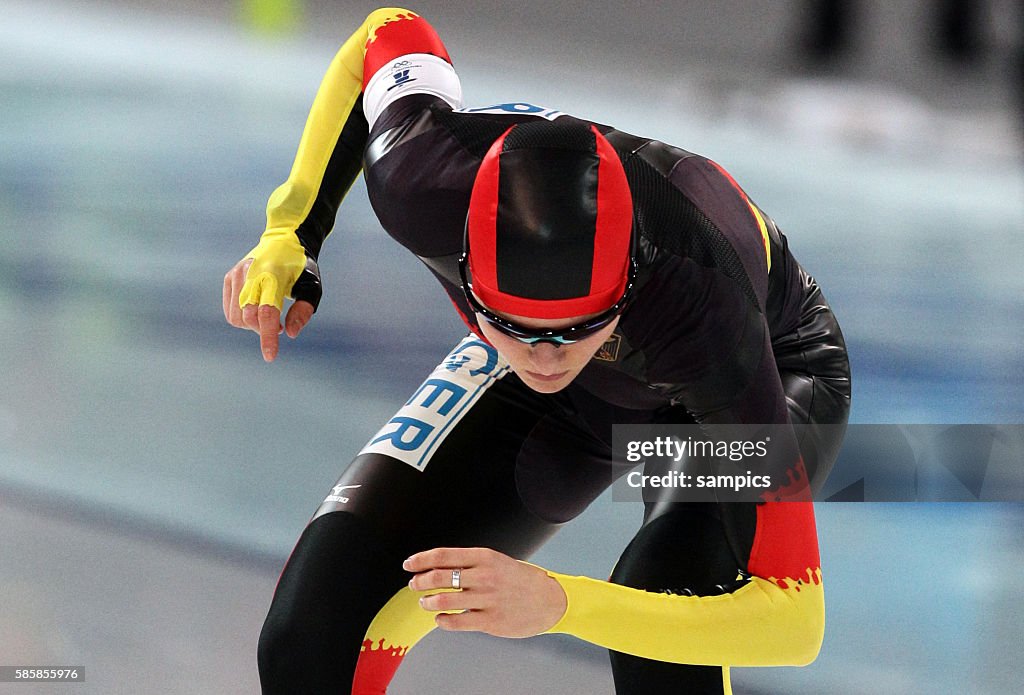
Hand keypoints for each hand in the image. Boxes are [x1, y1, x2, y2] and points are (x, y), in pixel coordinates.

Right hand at [222, 257, 313, 361]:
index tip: (270, 356)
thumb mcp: (312, 287)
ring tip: (268, 315)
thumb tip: (290, 334)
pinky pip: (230, 311)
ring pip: (236, 317)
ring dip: (252, 325)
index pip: (267, 312)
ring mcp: (237, 274)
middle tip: (278, 325)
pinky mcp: (230, 277)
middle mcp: (251, 273)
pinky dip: (243, 318)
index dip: (268, 336)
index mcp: (274, 275)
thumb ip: (304, 311)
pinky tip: (256, 308)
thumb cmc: (302, 268)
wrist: (285, 240)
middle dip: (263, 329)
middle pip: (249, 317)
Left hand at [404, 547, 566, 637]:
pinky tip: (441, 618)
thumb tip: (440, 567)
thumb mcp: (498, 562)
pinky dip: (442, 620)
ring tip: (425, 603)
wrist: (552, 600)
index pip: (443, 555)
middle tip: (414, 585)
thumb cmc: (524, 580)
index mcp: (485, 557)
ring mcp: (487, 599)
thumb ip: (472, 564)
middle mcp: (484, 576)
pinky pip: (456, 622)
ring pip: (443, 600)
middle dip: (420, 582)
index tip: (409, 564)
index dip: (421, 560)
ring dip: (427, 602)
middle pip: (439, 577)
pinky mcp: (490, 621)